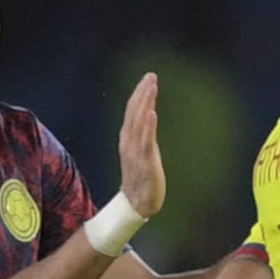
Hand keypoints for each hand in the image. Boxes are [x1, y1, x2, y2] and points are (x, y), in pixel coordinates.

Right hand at [114, 72, 166, 218]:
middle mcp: (129, 142)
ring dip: (145, 102)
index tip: (147, 78)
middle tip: (151, 76)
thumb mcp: (143, 151)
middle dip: (143, 92)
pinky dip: (147, 125)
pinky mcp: (145, 161)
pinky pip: (145, 140)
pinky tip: (151, 112)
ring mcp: (135, 151)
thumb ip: (144, 135)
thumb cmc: (142, 177)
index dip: (139, 94)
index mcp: (128, 139)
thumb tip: (149, 118)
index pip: (132, 111)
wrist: (138, 202)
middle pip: (134, 112)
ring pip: (139, 122)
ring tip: (151, 86)